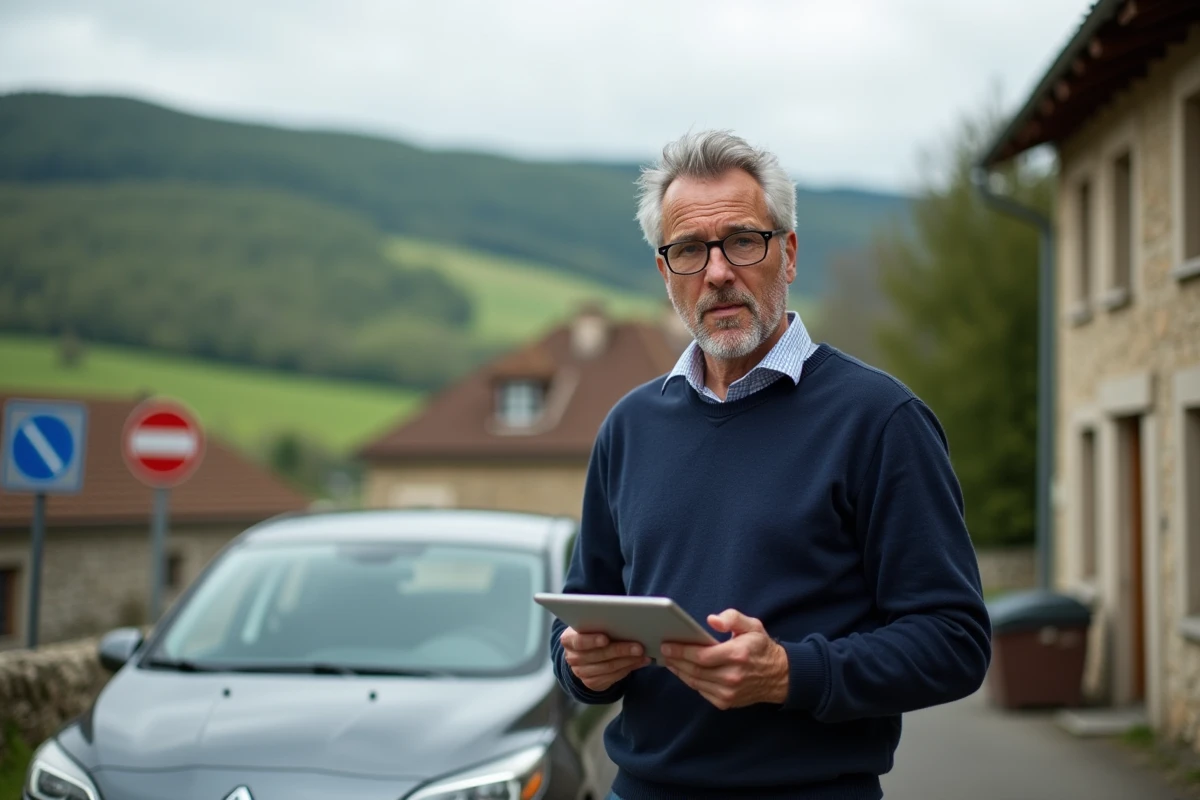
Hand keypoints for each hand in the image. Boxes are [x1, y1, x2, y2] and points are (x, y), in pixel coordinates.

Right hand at [560, 627, 651, 691]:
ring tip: (643, 654)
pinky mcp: (592, 683)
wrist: (582, 655)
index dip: (592, 640)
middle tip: (639, 646)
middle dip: (621, 650)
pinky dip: (629, 668)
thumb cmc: (590, 633)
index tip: (606, 638)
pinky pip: (613, 677)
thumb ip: (600, 622)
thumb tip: (625, 619)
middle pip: (599, 655)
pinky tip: (640, 662)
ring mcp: (581, 672)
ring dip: (629, 661)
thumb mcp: (589, 626)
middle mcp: (572, 658)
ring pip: (609, 667)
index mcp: (569, 640)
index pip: (579, 641)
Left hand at [660, 608, 789, 709]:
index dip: (681, 651)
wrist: (779, 676)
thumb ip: (732, 618)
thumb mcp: (752, 626)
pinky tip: (683, 671)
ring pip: (695, 682)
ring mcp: (729, 692)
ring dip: (679, 671)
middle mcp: (732, 676)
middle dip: (675, 660)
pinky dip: (690, 681)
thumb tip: (711, 620)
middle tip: (663, 651)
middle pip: (694, 670)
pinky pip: (701, 691)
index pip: (701, 656)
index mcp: (737, 655)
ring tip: (669, 660)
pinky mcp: (726, 702)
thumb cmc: (761, 648)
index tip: (667, 645)